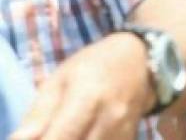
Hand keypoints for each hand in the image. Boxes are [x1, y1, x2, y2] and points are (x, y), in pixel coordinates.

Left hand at [11, 34, 154, 139]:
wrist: (142, 59)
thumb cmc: (94, 64)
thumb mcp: (60, 79)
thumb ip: (39, 114)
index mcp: (88, 97)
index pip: (60, 138)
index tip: (37, 138)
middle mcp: (110, 118)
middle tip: (53, 132)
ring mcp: (124, 131)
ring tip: (69, 130)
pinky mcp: (131, 138)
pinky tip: (85, 132)